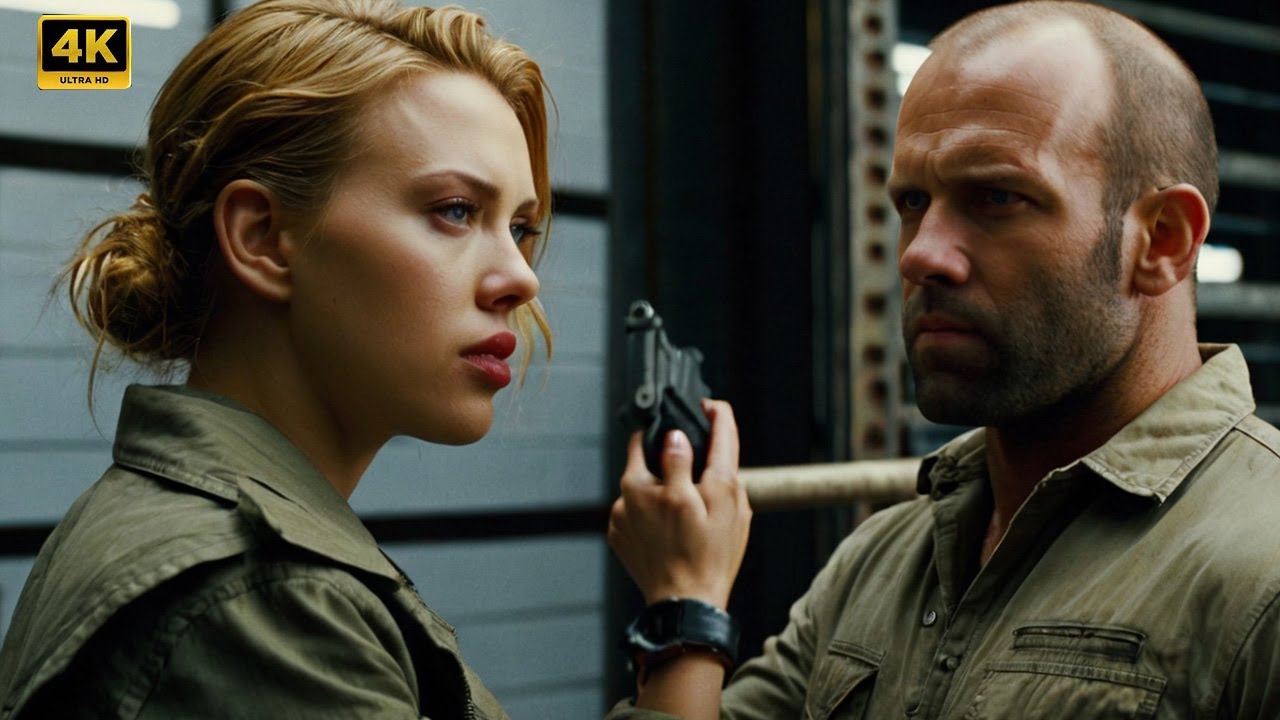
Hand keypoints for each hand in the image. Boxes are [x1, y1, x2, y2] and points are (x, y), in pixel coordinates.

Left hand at [608, 400, 751, 608]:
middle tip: (697, 483)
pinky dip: (651, 514)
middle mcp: (628, 496)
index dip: (681, 420)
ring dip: (661, 490)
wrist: (687, 604)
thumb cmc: (712, 553)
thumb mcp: (722, 501)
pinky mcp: (617, 535)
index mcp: (650, 483)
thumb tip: (679, 433)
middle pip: (648, 459)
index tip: (702, 412)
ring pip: (642, 487)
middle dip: (672, 463)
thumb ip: (706, 457)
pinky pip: (634, 511)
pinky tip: (671, 531)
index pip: (658, 432)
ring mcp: (619, 517)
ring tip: (686, 516)